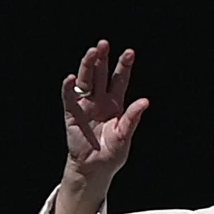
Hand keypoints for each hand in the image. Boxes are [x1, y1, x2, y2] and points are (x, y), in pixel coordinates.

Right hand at [60, 40, 149, 195]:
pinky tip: (71, 78)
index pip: (119, 79)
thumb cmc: (112, 153)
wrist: (95, 169)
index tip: (129, 52)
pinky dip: (68, 88)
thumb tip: (144, 101)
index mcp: (115, 103)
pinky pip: (69, 98)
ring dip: (88, 66)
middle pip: (100, 74)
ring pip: (85, 81)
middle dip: (102, 59)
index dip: (123, 66)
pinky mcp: (72, 114)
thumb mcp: (125, 135)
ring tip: (92, 53)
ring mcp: (85, 105)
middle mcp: (100, 100)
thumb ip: (132, 118)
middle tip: (104, 44)